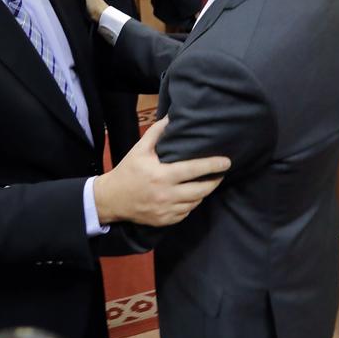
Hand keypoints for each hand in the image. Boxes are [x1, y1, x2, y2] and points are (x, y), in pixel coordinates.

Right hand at [93, 117, 230, 225]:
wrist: (111, 199)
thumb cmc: (128, 171)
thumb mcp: (139, 149)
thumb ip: (156, 132)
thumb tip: (172, 116)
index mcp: (161, 175)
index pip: (194, 170)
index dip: (212, 165)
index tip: (227, 161)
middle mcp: (166, 195)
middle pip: (201, 190)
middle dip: (214, 181)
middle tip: (221, 173)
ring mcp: (166, 211)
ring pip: (195, 202)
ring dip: (204, 192)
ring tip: (208, 182)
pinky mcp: (165, 221)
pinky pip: (186, 213)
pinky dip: (192, 204)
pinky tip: (192, 195)